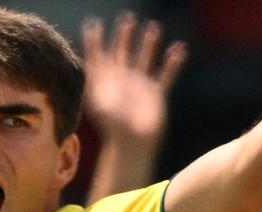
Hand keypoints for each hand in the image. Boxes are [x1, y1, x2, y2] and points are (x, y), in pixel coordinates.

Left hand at [82, 11, 185, 145]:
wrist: (132, 143)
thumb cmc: (113, 125)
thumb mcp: (99, 100)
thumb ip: (94, 78)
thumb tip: (82, 58)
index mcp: (105, 82)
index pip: (98, 56)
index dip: (95, 41)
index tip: (93, 24)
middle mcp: (122, 81)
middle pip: (122, 53)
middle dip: (123, 36)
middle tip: (127, 18)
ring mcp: (140, 86)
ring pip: (145, 59)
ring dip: (148, 44)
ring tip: (153, 27)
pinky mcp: (156, 94)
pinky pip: (166, 74)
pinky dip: (172, 62)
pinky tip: (179, 48)